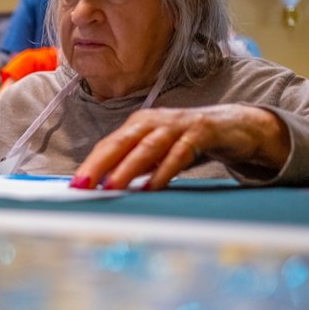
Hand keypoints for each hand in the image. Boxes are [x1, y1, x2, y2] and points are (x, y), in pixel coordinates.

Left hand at [70, 104, 290, 190]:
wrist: (233, 126)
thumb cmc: (188, 141)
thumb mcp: (157, 154)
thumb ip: (134, 167)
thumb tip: (105, 187)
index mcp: (137, 126)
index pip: (108, 145)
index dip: (91, 164)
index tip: (75, 185)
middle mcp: (152, 121)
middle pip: (121, 142)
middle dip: (100, 164)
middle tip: (84, 184)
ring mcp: (177, 125)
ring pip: (147, 146)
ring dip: (128, 167)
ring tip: (112, 186)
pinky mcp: (201, 131)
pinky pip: (180, 152)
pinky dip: (165, 169)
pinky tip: (154, 185)